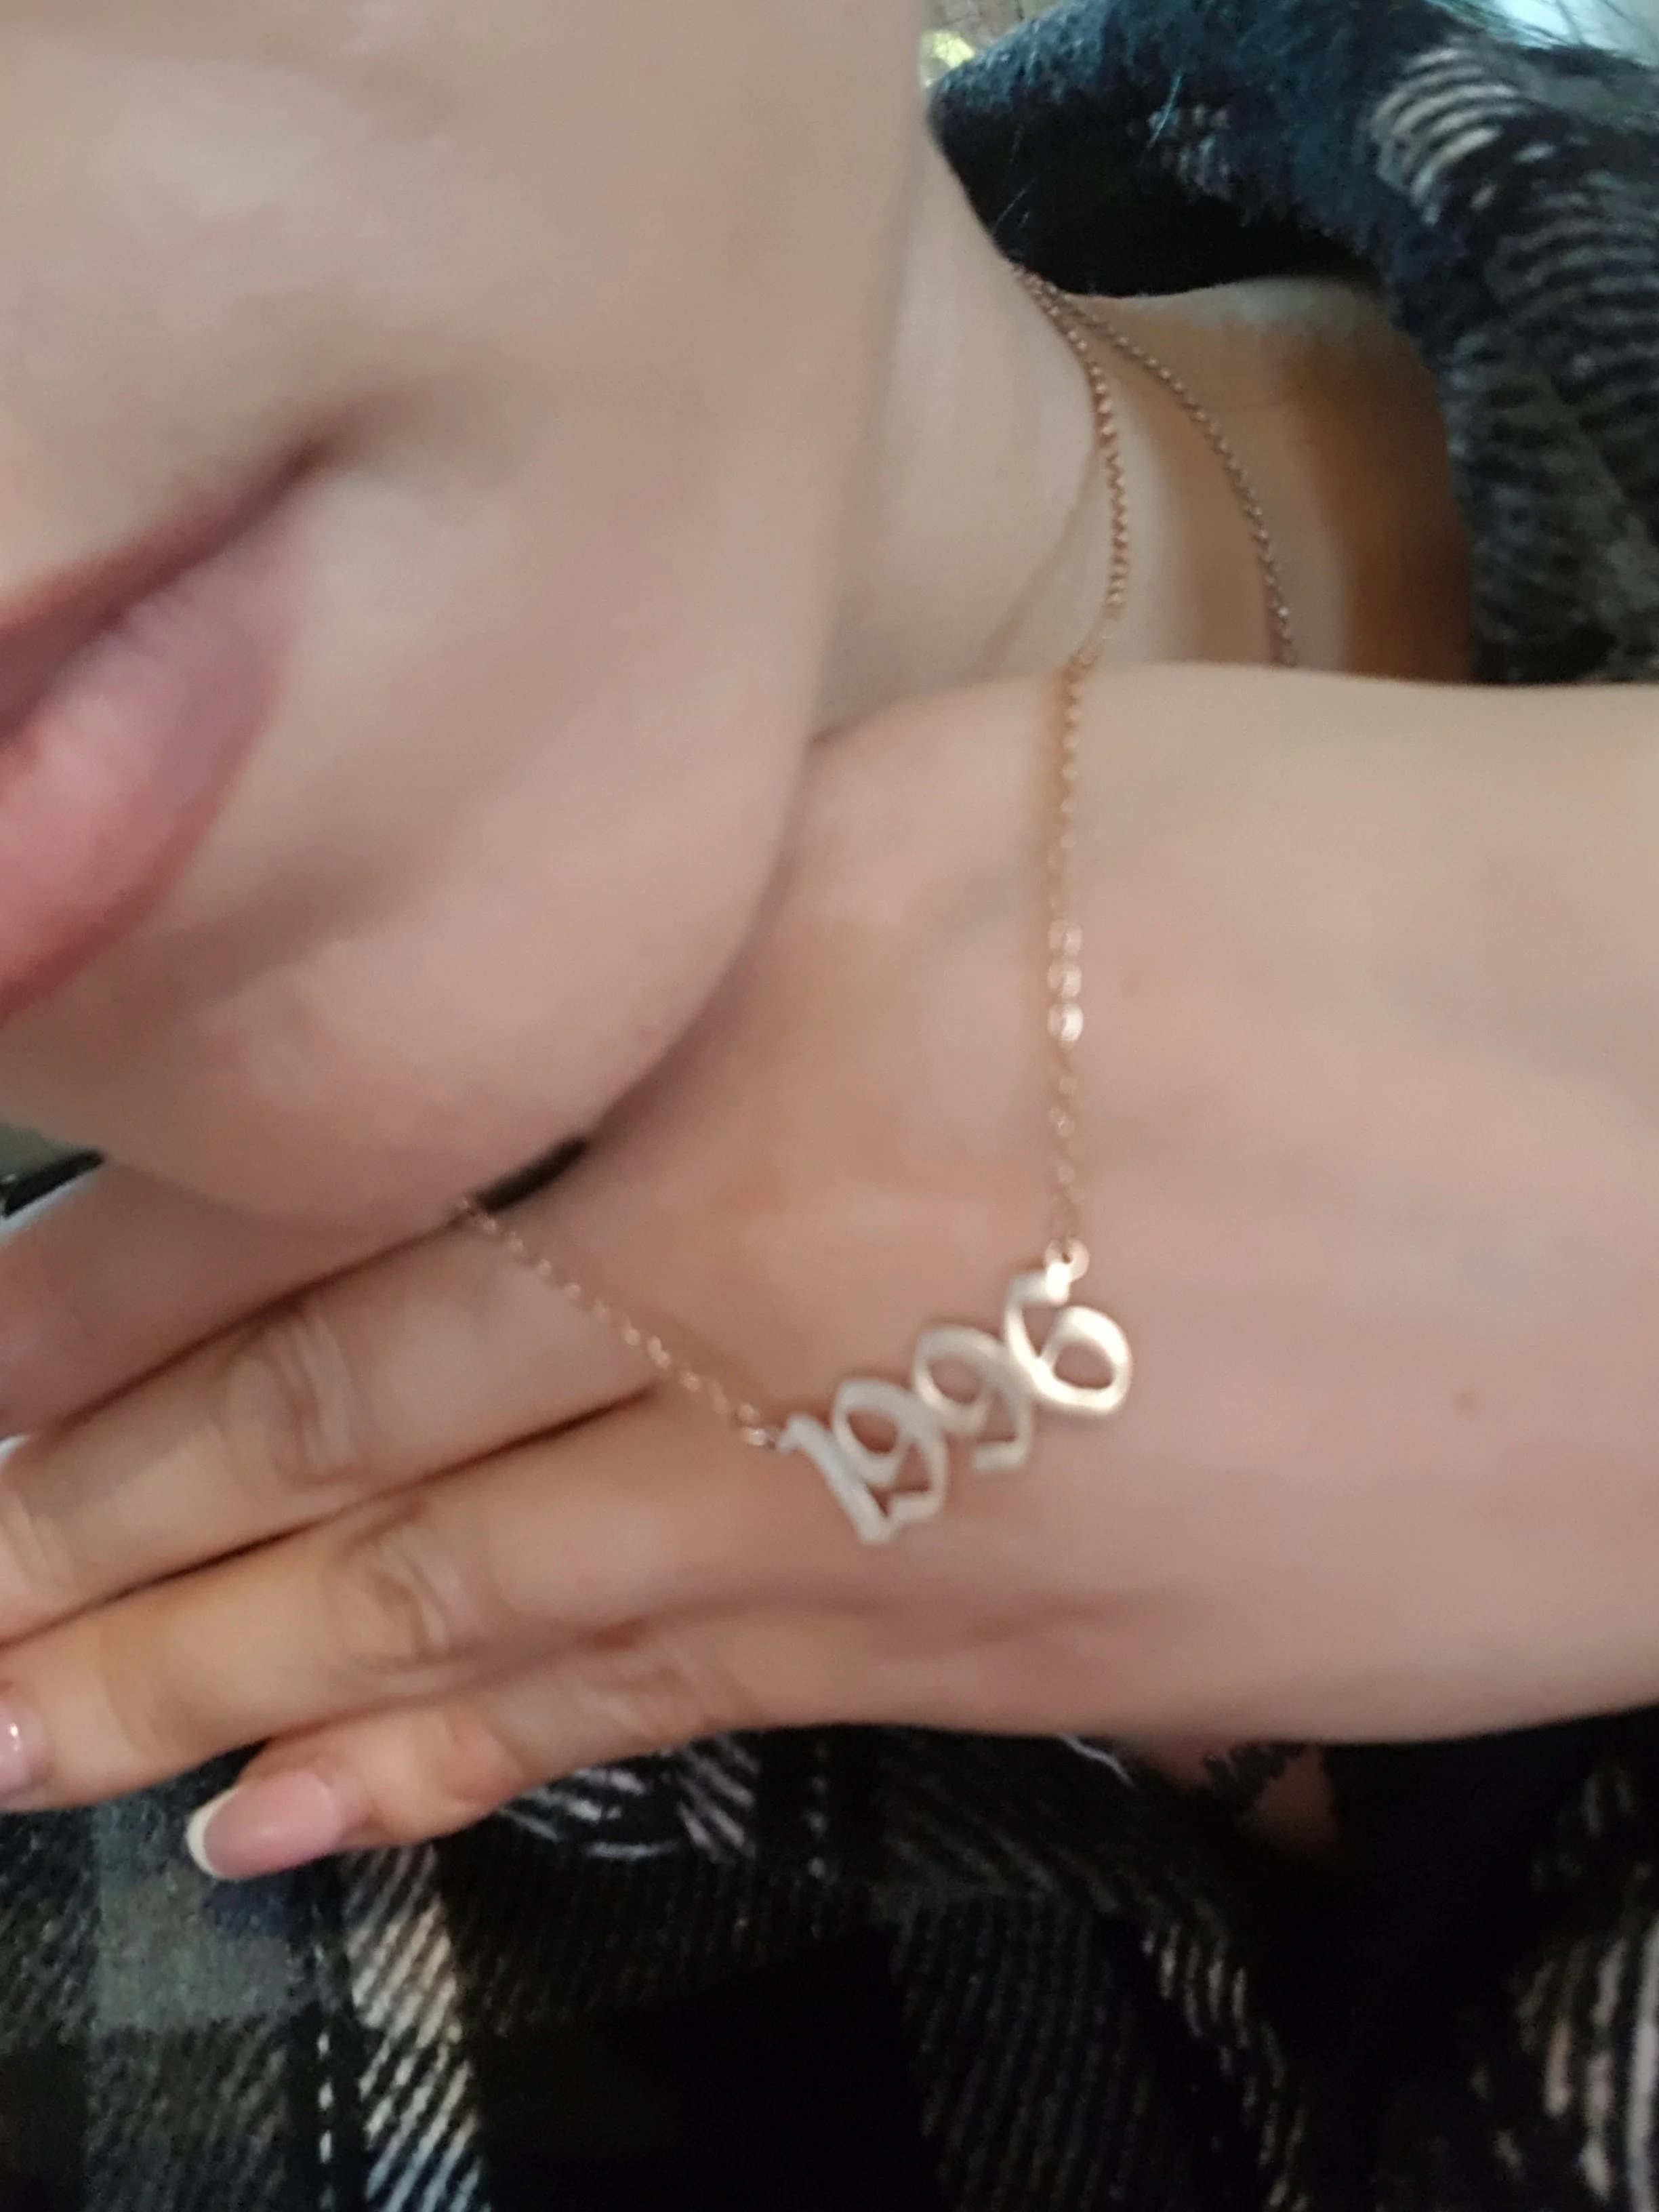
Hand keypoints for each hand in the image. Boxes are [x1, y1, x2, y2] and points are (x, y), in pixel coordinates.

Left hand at [0, 664, 1654, 1878]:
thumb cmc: (1412, 903)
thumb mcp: (1053, 787)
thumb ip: (785, 903)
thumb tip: (608, 1011)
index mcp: (752, 1029)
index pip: (342, 1203)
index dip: (118, 1321)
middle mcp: (764, 1278)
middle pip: (361, 1441)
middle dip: (108, 1545)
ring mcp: (881, 1501)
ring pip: (479, 1610)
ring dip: (232, 1684)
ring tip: (38, 1747)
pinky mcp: (1018, 1655)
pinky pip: (673, 1716)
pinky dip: (475, 1772)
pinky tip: (315, 1821)